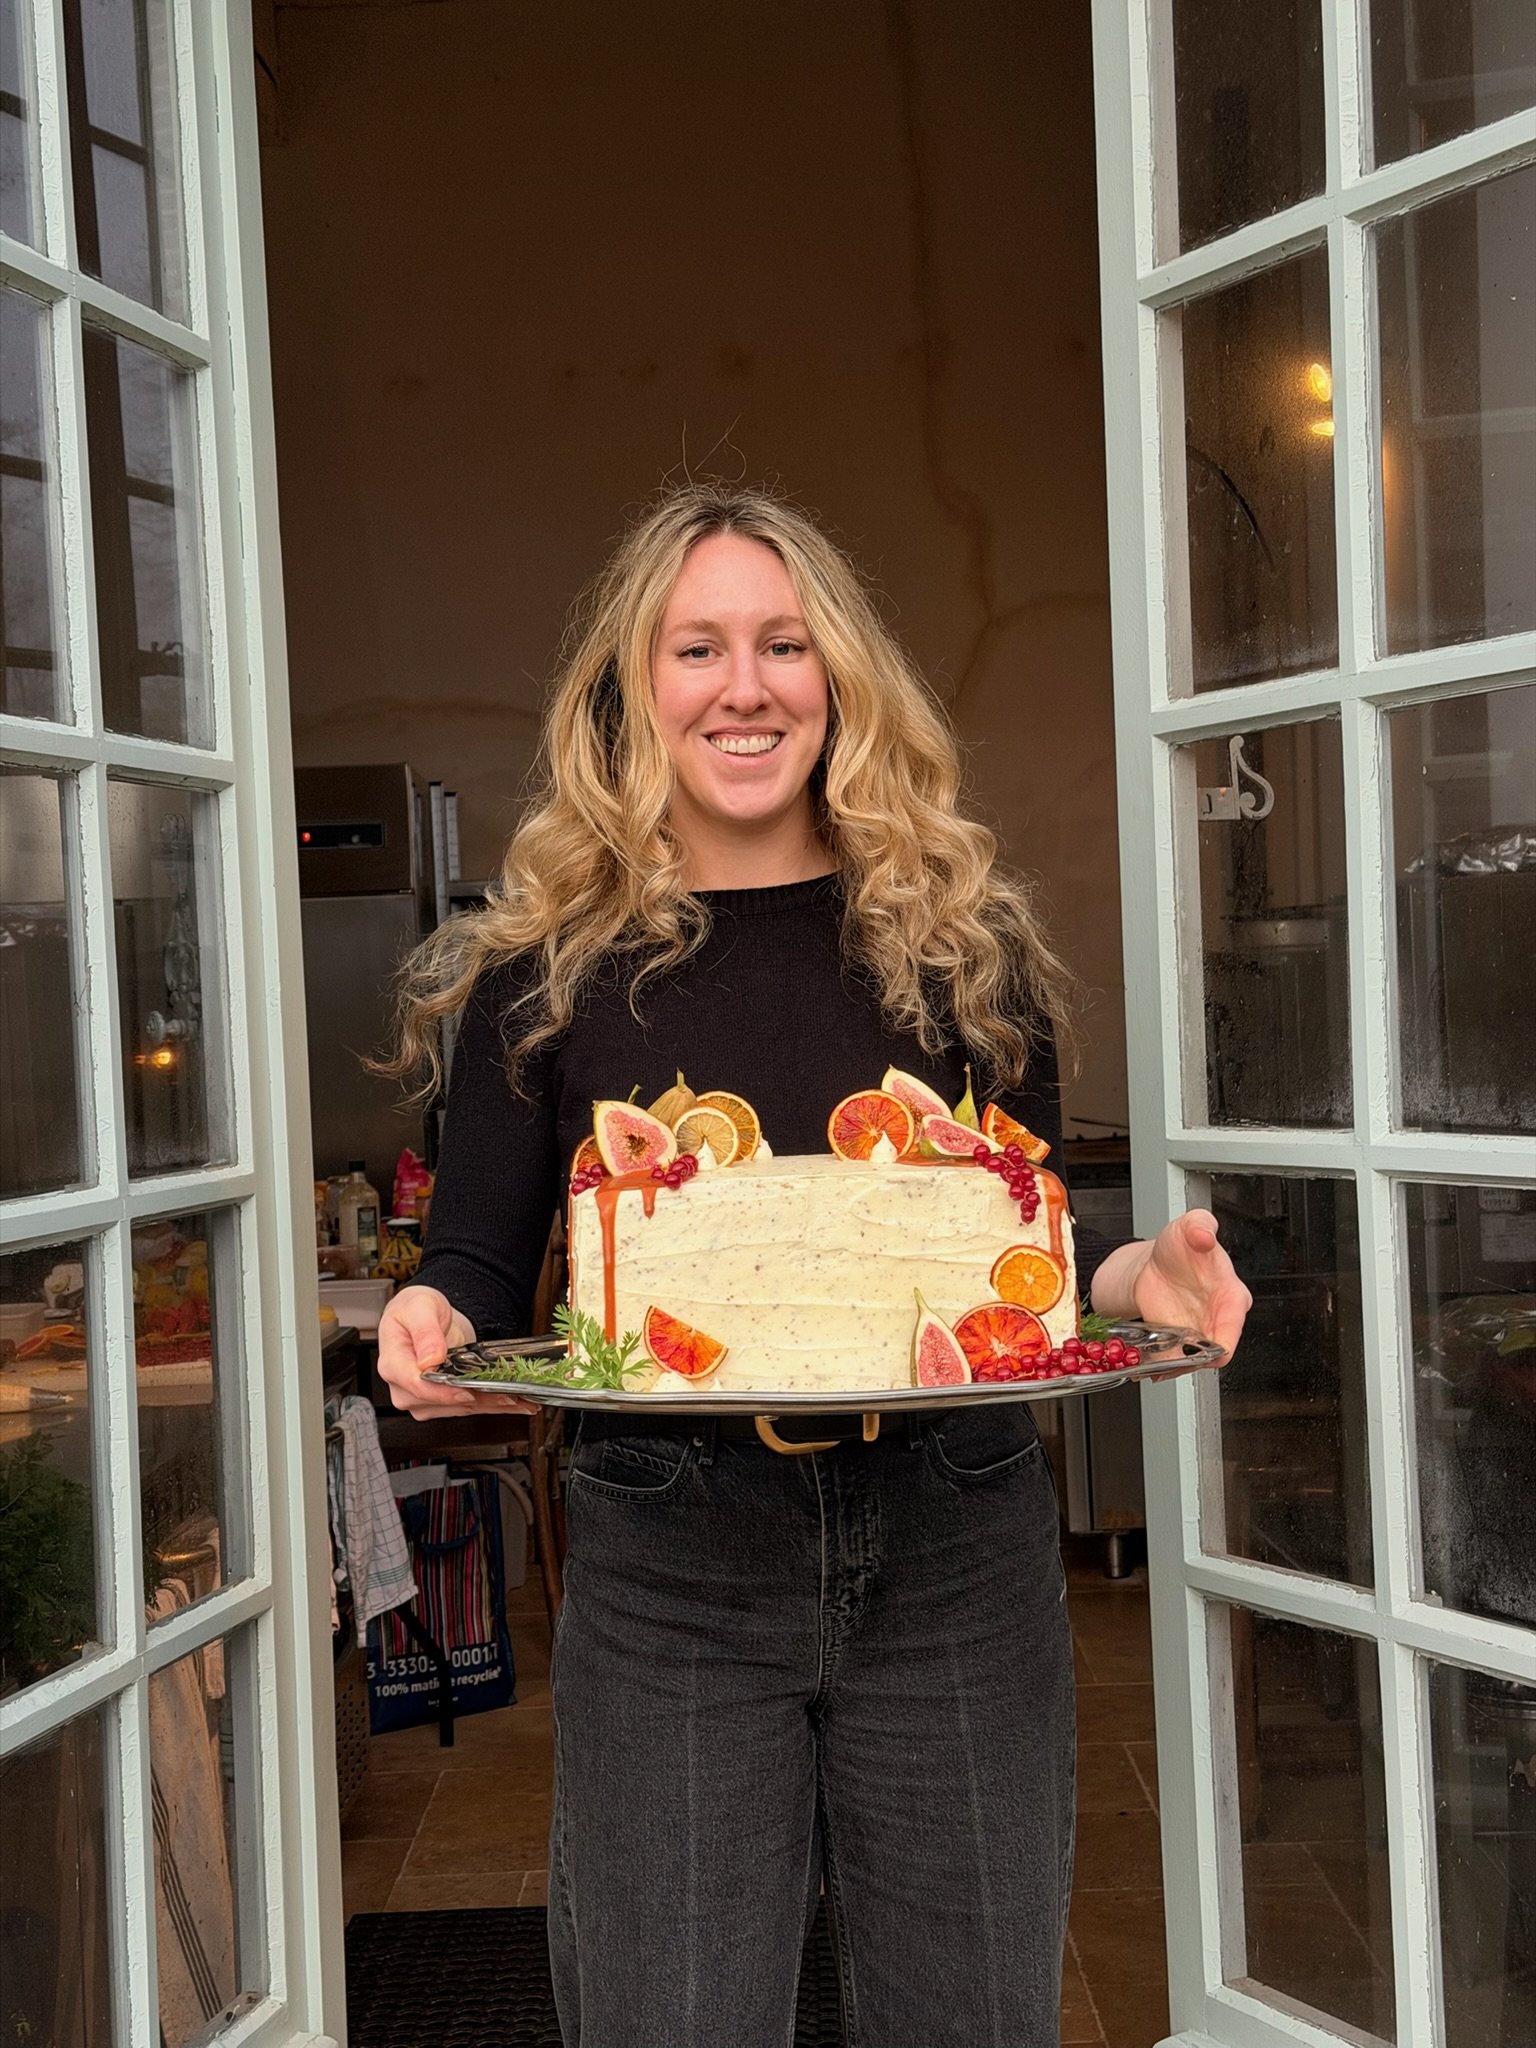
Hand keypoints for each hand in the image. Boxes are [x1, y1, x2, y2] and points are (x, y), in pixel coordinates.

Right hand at [376, 1286, 535, 1419]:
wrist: (423, 1315)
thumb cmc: (414, 1309)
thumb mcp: (420, 1308)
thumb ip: (425, 1332)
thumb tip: (430, 1359)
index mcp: (393, 1364)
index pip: (418, 1386)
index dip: (445, 1393)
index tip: (468, 1393)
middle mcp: (405, 1387)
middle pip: (443, 1402)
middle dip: (479, 1400)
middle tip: (510, 1395)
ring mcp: (422, 1397)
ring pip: (459, 1408)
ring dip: (490, 1406)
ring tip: (521, 1401)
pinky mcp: (439, 1400)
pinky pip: (466, 1406)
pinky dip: (490, 1404)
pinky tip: (513, 1402)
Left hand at [1125, 1210, 1251, 1359]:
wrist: (1159, 1261)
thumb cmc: (1182, 1247)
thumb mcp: (1190, 1226)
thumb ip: (1200, 1225)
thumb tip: (1203, 1235)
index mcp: (1231, 1293)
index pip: (1234, 1323)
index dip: (1224, 1339)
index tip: (1208, 1347)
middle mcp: (1220, 1319)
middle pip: (1216, 1350)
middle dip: (1195, 1358)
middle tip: (1173, 1355)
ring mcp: (1200, 1333)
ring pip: (1194, 1361)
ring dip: (1176, 1366)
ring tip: (1157, 1366)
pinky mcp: (1181, 1342)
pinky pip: (1175, 1362)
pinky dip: (1163, 1368)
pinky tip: (1151, 1367)